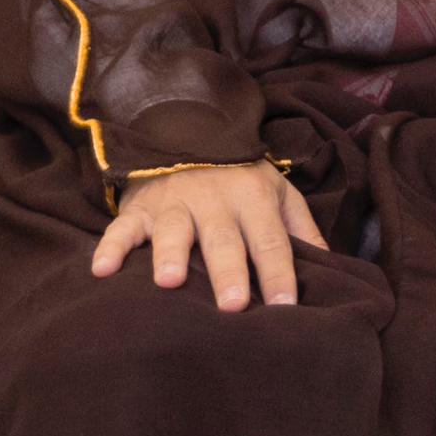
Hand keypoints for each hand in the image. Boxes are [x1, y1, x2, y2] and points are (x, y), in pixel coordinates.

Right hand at [94, 161, 323, 311]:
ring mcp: (174, 203)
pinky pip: (122, 227)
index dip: (279, 272)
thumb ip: (302, 229)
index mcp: (254, 199)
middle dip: (228, 271)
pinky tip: (103, 271)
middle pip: (223, 240)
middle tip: (233, 305)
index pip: (271, 240)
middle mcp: (214, 201)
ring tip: (168, 282)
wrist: (189, 129)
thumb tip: (333, 268)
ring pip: (173, 230)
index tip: (285, 306)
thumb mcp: (279, 192)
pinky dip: (111, 247)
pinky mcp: (139, 208)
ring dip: (169, 254)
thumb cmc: (242, 176)